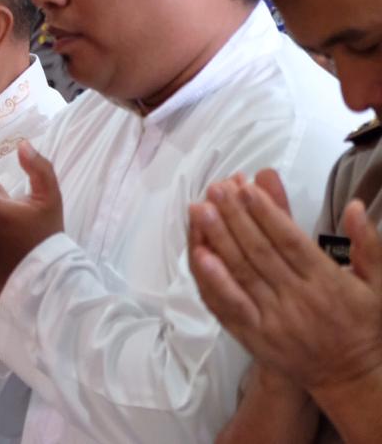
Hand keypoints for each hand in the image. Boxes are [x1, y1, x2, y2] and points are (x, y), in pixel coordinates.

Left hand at [188, 169, 381, 392]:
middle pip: (259, 252)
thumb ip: (368, 243)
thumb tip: (355, 205)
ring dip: (218, 240)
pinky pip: (229, 305)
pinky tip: (200, 256)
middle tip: (216, 188)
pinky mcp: (254, 336)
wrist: (350, 378)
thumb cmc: (363, 324)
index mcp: (327, 282)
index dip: (267, 213)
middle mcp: (298, 299)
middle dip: (235, 217)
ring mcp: (273, 319)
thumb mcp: (378, 283)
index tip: (246, 187)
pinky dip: (213, 281)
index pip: (291, 241)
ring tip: (200, 210)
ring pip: (241, 273)